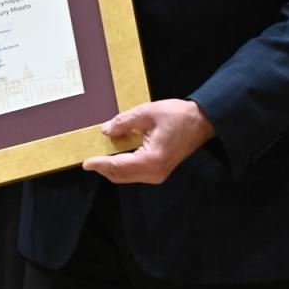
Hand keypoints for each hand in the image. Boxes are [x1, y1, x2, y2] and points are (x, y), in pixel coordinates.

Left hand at [82, 99, 214, 184]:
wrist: (202, 122)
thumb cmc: (179, 116)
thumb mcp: (148, 112)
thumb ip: (124, 122)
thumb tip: (106, 131)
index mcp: (152, 159)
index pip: (118, 166)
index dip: (100, 164)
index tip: (85, 162)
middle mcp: (154, 172)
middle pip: (120, 175)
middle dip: (103, 168)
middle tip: (89, 158)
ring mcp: (157, 175)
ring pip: (126, 176)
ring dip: (111, 168)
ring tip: (99, 155)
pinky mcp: (159, 172)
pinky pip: (134, 173)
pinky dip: (121, 166)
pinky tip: (115, 155)